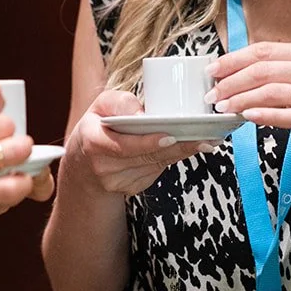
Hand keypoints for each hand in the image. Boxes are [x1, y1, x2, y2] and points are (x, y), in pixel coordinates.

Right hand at [65, 89, 217, 197]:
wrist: (83, 163)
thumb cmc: (96, 126)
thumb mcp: (100, 106)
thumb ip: (120, 102)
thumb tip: (143, 114)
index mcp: (93, 142)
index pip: (123, 145)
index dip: (147, 142)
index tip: (170, 136)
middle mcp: (105, 167)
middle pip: (147, 157)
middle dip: (177, 147)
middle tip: (204, 137)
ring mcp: (119, 182)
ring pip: (157, 165)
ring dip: (182, 153)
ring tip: (207, 140)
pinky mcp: (132, 188)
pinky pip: (158, 171)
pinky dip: (174, 158)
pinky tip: (190, 148)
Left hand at [206, 42, 290, 172]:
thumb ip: (280, 74)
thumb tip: (235, 76)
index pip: (264, 51)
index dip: (233, 60)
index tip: (212, 72)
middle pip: (263, 70)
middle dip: (231, 83)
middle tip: (212, 96)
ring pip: (272, 91)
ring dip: (241, 100)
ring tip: (223, 108)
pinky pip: (290, 115)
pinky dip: (265, 116)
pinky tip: (247, 118)